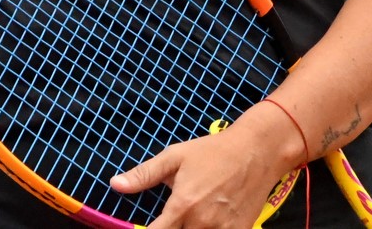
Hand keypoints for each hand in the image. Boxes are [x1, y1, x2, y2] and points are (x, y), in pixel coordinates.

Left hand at [110, 121, 294, 228]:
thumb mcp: (175, 156)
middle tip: (173, 220)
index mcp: (182, 205)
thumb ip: (144, 174)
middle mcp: (202, 223)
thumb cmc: (213, 151)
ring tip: (189, 220)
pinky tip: (208, 224)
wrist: (257, 151)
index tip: (147, 228)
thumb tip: (114, 184)